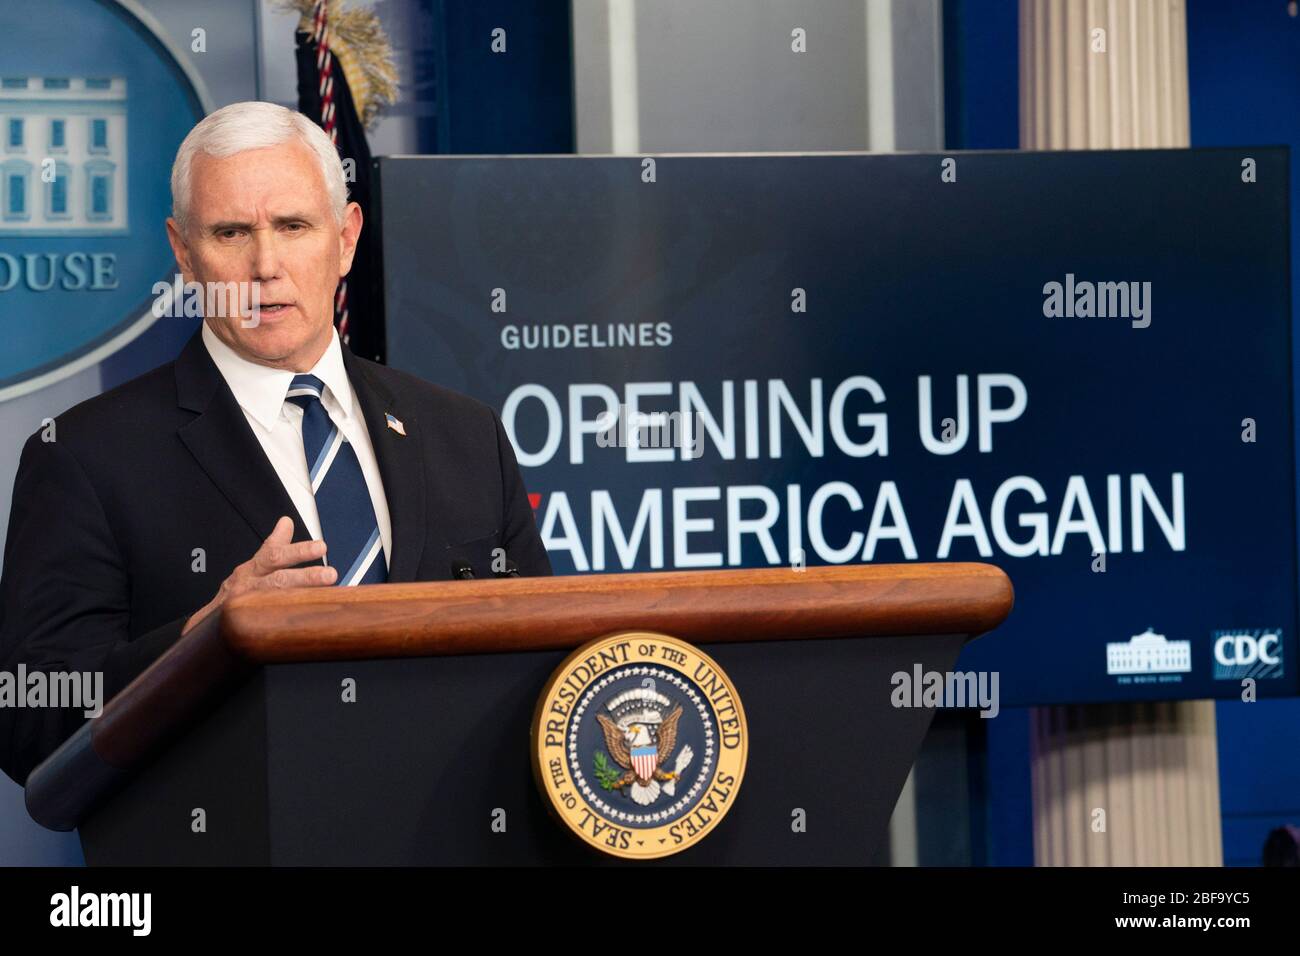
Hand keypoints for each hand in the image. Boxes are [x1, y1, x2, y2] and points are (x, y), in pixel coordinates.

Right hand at [181, 516, 334, 635]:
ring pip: (274, 601)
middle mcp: (248, 586)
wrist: (206, 625)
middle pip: (278, 578)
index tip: (321, 547)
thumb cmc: (236, 593)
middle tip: (329, 575)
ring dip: (300, 598)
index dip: (298, 551)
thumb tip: (286, 522)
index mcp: (253, 570)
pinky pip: (264, 625)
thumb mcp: (252, 566)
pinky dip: (283, 624)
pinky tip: (304, 624)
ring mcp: (244, 607)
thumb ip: (273, 545)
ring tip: (322, 596)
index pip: (275, 554)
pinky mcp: (241, 627)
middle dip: (305, 576)